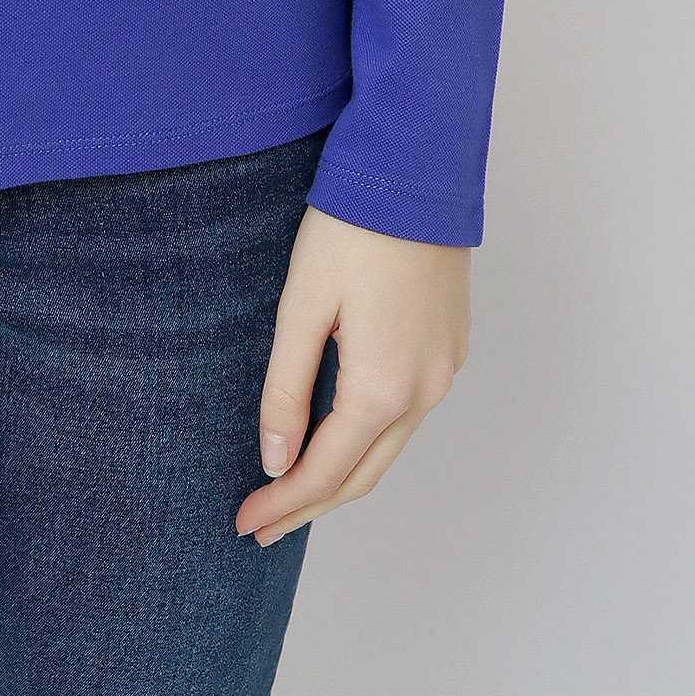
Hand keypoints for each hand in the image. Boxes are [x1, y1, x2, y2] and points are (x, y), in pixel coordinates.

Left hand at [235, 203, 469, 545]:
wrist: (416, 170)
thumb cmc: (353, 227)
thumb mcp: (302, 305)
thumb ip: (286, 388)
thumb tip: (275, 459)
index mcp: (383, 388)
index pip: (325, 473)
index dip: (282, 503)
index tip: (244, 522)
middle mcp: (423, 391)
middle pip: (362, 475)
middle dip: (309, 505)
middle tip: (261, 524)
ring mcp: (444, 371)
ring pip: (389, 448)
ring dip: (342, 475)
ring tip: (293, 489)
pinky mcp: (451, 348)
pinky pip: (408, 414)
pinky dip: (371, 438)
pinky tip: (340, 435)